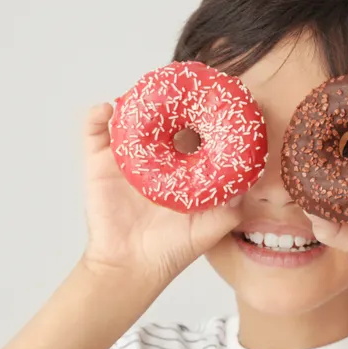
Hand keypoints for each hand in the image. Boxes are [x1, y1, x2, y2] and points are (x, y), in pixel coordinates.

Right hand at [80, 103, 242, 286]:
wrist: (131, 267)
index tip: (212, 94)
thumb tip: (252, 178)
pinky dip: (98, 116)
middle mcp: (155, 158)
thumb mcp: (212, 226)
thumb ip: (233, 204)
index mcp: (181, 167)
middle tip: (176, 81)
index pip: (193, 131)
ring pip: (129, 118)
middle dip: (169, 99)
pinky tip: (108, 109)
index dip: (202, 113)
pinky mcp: (99, 164)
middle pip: (161, 117)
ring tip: (144, 88)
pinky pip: (95, 132)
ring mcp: (127, 158)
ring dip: (135, 100)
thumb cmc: (172, 249)